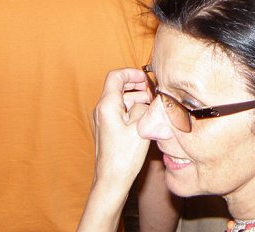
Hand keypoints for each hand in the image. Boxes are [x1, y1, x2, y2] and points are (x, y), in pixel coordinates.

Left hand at [92, 68, 152, 187]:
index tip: (146, 79)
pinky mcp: (108, 128)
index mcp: (107, 105)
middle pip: (118, 87)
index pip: (116, 76)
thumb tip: (148, 100)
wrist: (112, 180)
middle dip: (137, 86)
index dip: (132, 73)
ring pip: (121, 99)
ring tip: (152, 106)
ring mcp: (104, 119)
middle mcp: (102, 110)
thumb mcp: (140, 126)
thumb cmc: (124, 156)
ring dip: (137, 98)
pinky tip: (145, 117)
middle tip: (152, 92)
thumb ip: (145, 107)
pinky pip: (120, 111)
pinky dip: (133, 109)